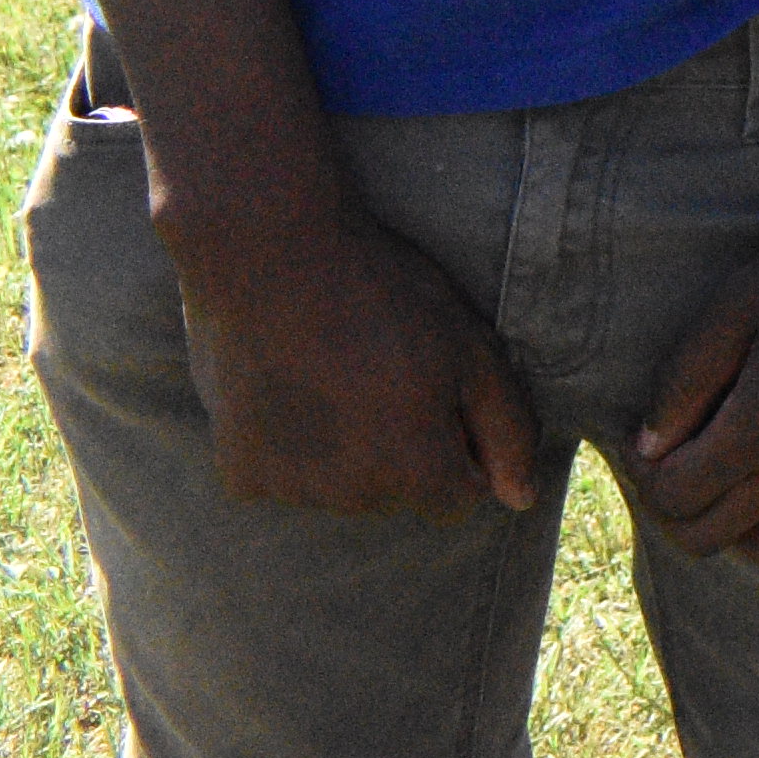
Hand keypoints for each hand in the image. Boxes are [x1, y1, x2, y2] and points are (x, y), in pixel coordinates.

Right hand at [168, 198, 541, 518]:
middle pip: (398, 493)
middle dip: (404, 449)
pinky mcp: (238, 474)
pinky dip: (290, 446)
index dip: (461, 445)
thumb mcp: (471, 350)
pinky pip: (282, 476)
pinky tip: (288, 390)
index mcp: (416, 469)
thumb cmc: (382, 295)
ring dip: (346, 451)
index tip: (440, 394)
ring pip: (340, 489)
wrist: (267, 257)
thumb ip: (507, 431)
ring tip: (334, 377)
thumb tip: (521, 500)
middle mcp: (351, 496)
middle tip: (382, 374)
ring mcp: (289, 489)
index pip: (459, 497)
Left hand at [626, 197, 758, 567]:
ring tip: (733, 477)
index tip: (647, 436)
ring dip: (736, 527)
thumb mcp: (742, 298)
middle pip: (711, 536)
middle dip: (677, 509)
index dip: (645, 473)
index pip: (675, 494)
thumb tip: (648, 444)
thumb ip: (686, 376)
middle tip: (678, 460)